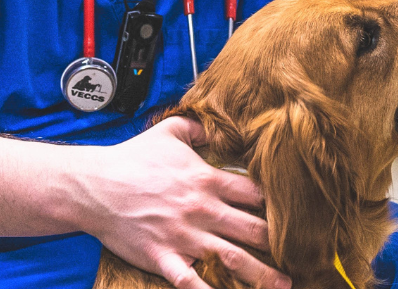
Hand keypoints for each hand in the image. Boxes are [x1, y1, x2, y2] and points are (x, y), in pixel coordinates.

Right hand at [71, 117, 290, 288]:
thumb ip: (197, 127)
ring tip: (284, 284)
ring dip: (261, 274)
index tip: (297, 215)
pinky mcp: (164, 257)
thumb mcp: (168, 131)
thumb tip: (214, 124)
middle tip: (304, 255)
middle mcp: (202, 210)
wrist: (93, 186)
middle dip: (280, 244)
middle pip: (253, 230)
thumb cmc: (131, 158)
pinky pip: (191, 282)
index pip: (254, 194)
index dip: (278, 205)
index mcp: (207, 180)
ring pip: (232, 258)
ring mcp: (184, 236)